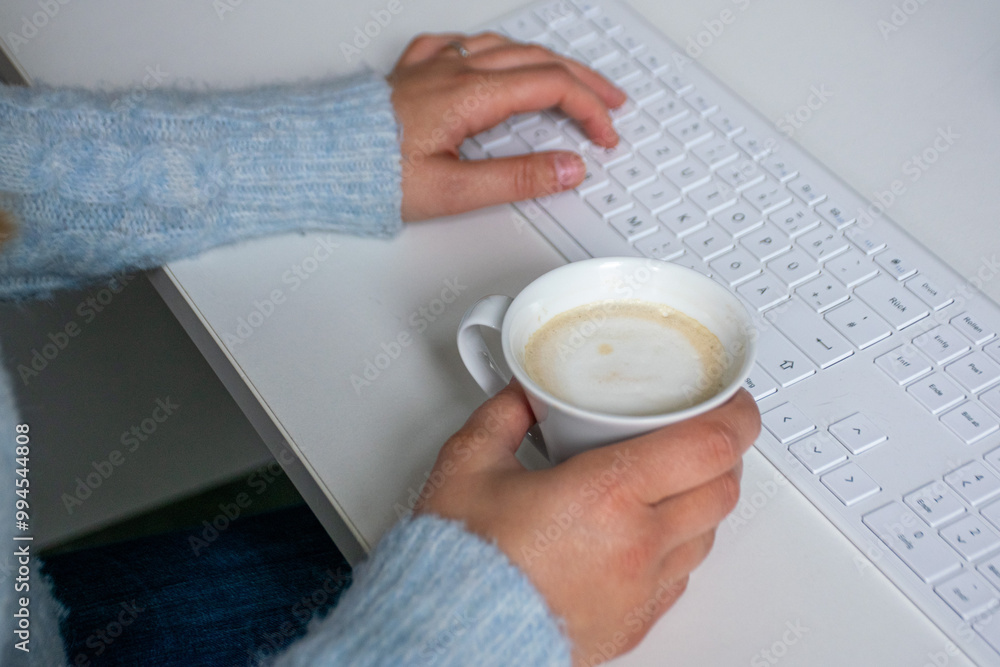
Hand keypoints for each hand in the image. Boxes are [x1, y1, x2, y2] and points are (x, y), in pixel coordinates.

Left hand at [388, 32, 625, 220]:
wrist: (315, 157)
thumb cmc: (369, 175)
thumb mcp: (452, 191)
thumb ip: (517, 179)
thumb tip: (568, 168)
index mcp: (469, 95)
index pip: (551, 88)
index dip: (589, 109)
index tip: (605, 137)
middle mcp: (453, 69)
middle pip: (538, 60)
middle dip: (583, 80)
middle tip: (611, 102)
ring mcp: (432, 64)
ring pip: (505, 46)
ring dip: (546, 62)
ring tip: (569, 79)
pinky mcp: (412, 71)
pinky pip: (461, 43)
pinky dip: (494, 50)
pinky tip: (493, 58)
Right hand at [416, 381, 760, 664]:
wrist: (452, 632)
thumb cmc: (460, 560)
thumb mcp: (470, 462)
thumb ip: (504, 413)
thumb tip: (524, 392)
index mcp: (607, 493)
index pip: (711, 444)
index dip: (736, 414)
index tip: (731, 400)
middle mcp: (637, 544)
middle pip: (722, 488)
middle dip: (723, 453)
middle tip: (701, 433)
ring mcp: (641, 589)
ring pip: (709, 535)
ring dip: (703, 500)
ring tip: (672, 480)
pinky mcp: (635, 623)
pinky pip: (682, 576)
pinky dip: (680, 547)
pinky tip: (649, 532)